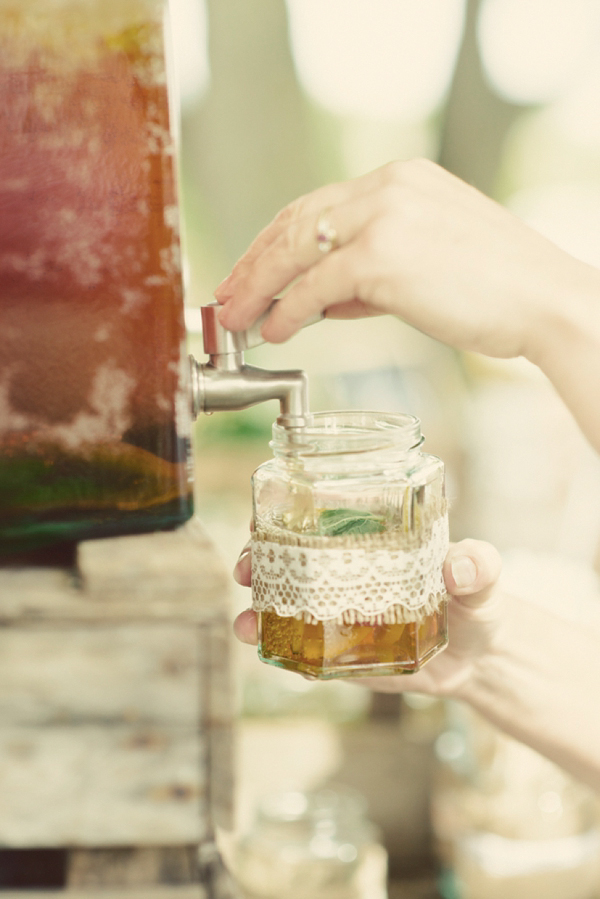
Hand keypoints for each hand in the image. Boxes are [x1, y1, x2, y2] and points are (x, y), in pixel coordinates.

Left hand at [215, 158, 575, 360]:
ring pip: (295, 248)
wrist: (544, 301)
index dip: (275, 241)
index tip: (251, 269)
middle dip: (254, 262)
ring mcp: (384, 217)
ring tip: (235, 318)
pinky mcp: (382, 255)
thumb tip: (320, 302)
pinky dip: (286, 310)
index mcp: (400, 180)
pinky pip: (314, 285)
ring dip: (258, 287)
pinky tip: (274, 330)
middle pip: (296, 221)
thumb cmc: (497, 290)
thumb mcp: (427, 265)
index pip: (317, 206)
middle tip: (227, 296)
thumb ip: (369, 277)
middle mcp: (387, 187)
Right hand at [232, 537, 502, 697]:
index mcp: (372, 540)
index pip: (319, 518)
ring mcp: (340, 614)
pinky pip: (304, 651)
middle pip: (289, 560)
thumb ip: (479, 567)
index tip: (263, 516)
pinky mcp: (342, 654)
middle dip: (258, 560)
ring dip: (259, 609)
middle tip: (245, 569)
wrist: (481, 660)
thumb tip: (460, 567)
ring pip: (287, 605)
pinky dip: (282, 651)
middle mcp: (347, 574)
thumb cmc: (479, 604)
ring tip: (246, 623)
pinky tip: (269, 651)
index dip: (285, 514)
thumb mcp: (485, 580)